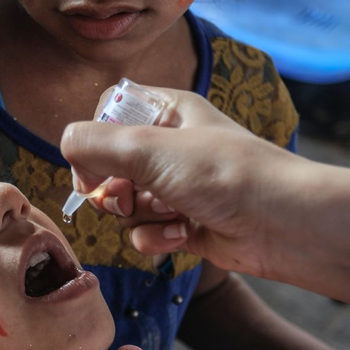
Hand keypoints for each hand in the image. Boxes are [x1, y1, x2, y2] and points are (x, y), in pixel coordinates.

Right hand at [60, 85, 349, 307]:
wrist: (284, 224)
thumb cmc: (227, 174)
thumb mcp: (152, 149)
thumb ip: (97, 144)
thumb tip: (65, 145)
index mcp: (168, 111)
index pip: (108, 112)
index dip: (93, 140)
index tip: (93, 165)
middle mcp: (170, 146)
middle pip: (108, 164)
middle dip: (113, 187)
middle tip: (127, 198)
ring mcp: (177, 186)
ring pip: (124, 203)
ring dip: (139, 216)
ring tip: (170, 214)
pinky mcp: (184, 224)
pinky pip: (145, 232)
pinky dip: (158, 238)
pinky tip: (184, 235)